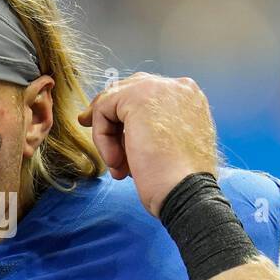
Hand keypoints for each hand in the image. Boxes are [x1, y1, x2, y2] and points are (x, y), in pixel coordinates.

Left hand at [78, 73, 217, 216]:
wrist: (187, 192)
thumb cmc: (180, 181)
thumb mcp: (170, 147)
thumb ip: (152, 128)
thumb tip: (122, 129)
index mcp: (190, 99)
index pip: (147, 94)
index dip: (123, 112)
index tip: (108, 131)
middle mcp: (178, 87)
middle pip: (128, 90)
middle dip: (107, 114)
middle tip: (88, 127)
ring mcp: (159, 88)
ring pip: (113, 102)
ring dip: (107, 137)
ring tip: (118, 167)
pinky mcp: (138, 97)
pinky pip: (103, 110)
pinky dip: (102, 138)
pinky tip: (116, 162)